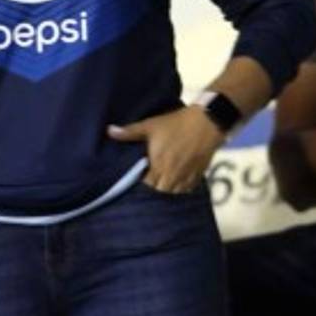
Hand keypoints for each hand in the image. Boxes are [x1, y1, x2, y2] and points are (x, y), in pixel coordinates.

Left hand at [108, 106, 224, 192]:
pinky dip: (181, 188)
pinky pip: (188, 189)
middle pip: (160, 191)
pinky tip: (177, 181)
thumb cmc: (175, 124)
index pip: (146, 185)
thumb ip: (129, 132)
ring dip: (167, 189)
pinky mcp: (199, 175)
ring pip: (174, 193)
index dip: (140, 184)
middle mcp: (172, 175)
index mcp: (159, 165)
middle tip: (148, 180)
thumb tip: (108, 131)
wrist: (207, 122)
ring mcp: (187, 177)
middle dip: (153, 188)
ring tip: (161, 182)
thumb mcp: (150, 125)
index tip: (137, 177)